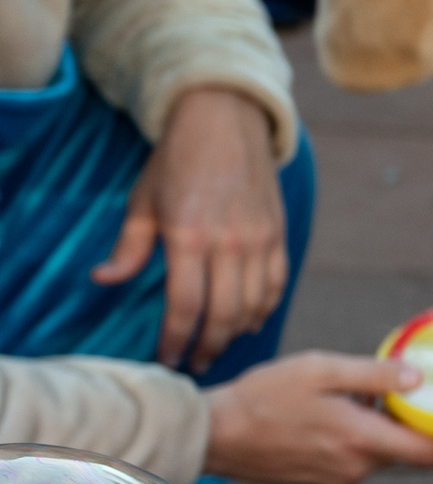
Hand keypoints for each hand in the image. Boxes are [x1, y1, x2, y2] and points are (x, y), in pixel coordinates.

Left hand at [91, 86, 285, 371]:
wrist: (225, 121)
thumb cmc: (177, 160)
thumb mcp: (143, 201)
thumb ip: (128, 248)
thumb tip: (104, 280)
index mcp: (189, 237)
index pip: (186, 306)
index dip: (176, 339)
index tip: (168, 359)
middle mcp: (229, 244)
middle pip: (225, 314)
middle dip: (209, 346)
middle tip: (196, 362)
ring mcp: (259, 240)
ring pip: (255, 305)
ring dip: (237, 333)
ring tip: (219, 345)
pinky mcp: (278, 234)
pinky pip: (276, 284)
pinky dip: (265, 309)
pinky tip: (249, 321)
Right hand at [203, 352, 432, 483]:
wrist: (213, 434)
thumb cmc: (263, 397)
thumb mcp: (320, 371)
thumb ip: (374, 376)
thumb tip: (420, 378)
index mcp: (360, 441)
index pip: (429, 452)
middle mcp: (354, 469)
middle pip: (407, 451)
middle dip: (410, 422)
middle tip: (400, 389)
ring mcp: (338, 480)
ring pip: (380, 454)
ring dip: (380, 428)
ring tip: (354, 397)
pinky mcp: (322, 482)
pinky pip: (356, 460)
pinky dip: (357, 438)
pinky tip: (332, 414)